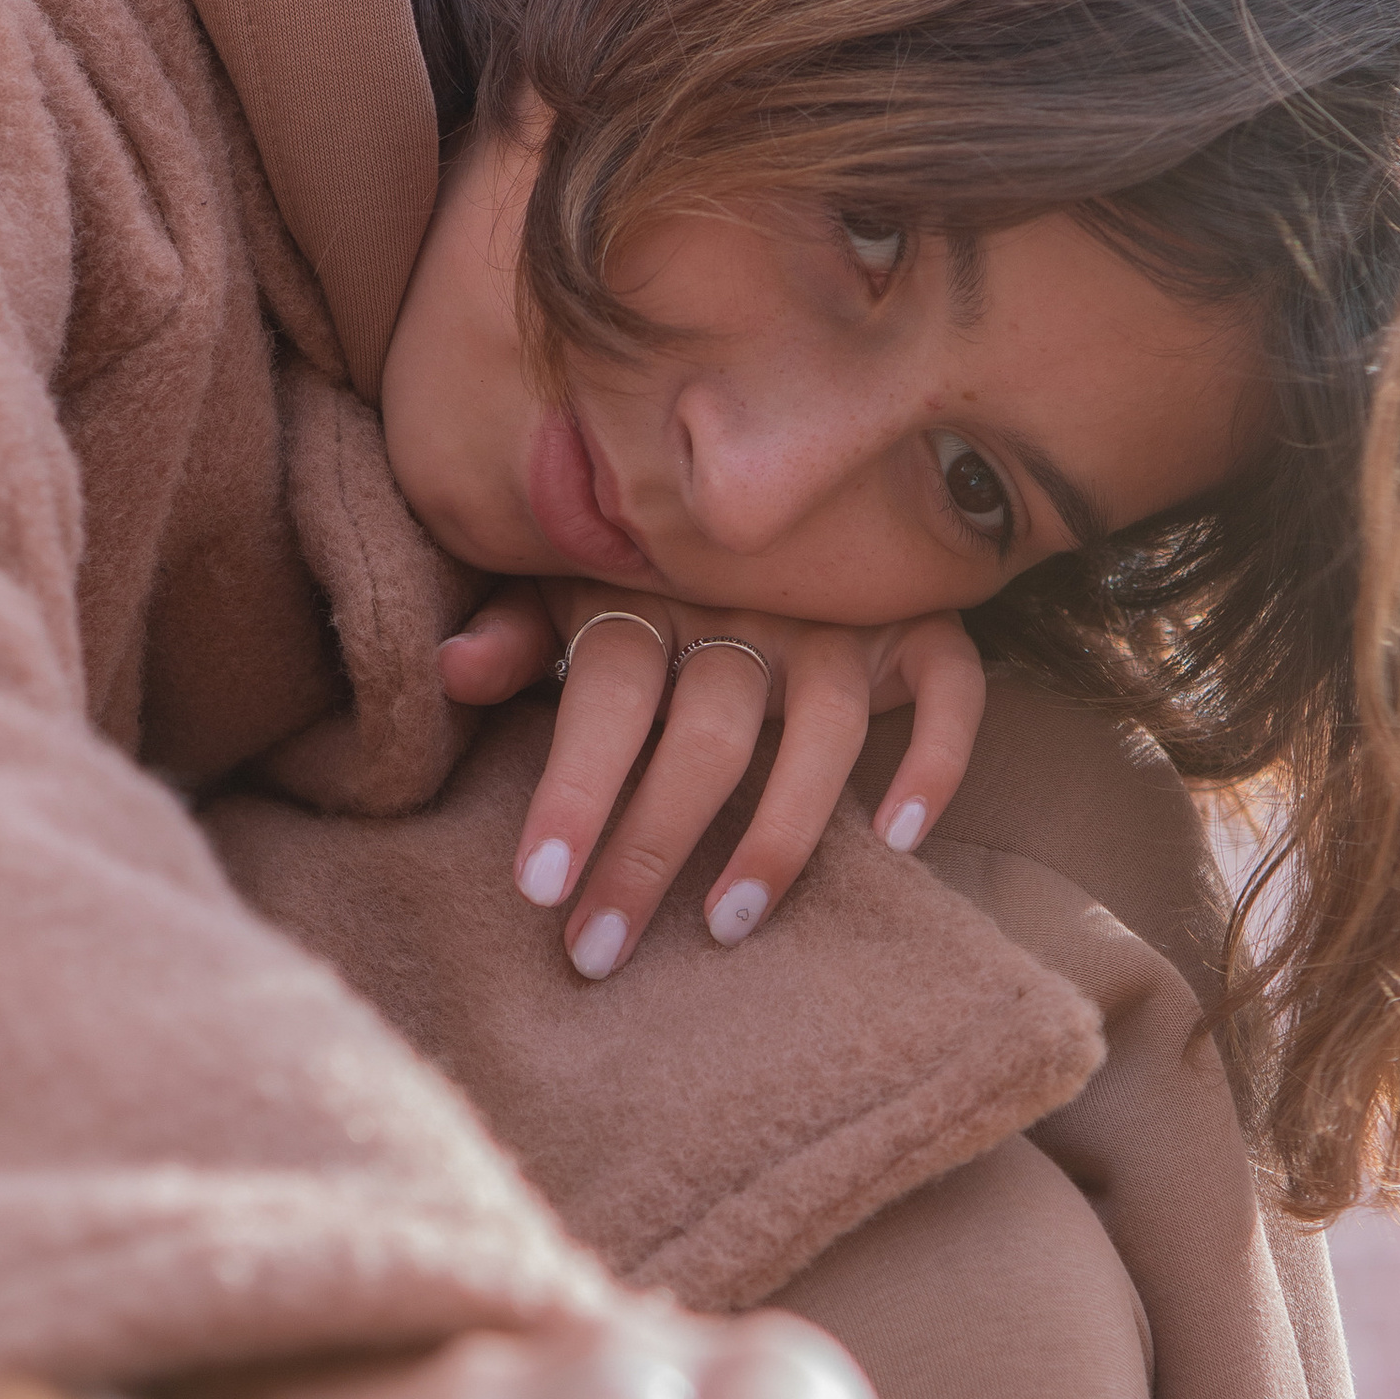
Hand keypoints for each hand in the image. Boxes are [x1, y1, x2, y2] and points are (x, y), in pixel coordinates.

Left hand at [439, 584, 986, 979]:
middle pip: (704, 733)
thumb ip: (515, 629)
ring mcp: (842, 616)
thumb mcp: (567, 581)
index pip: (608, 692)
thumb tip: (449, 671)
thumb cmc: (651, 560)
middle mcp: (751, 603)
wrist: (785, 446)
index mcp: (654, 592)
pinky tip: (900, 839)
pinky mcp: (920, 624)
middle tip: (598, 952)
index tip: (538, 887)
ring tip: (725, 925)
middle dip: (648, 850)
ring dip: (778, 831)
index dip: (574, 786)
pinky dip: (936, 757)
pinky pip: (950, 687)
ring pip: (824, 727)